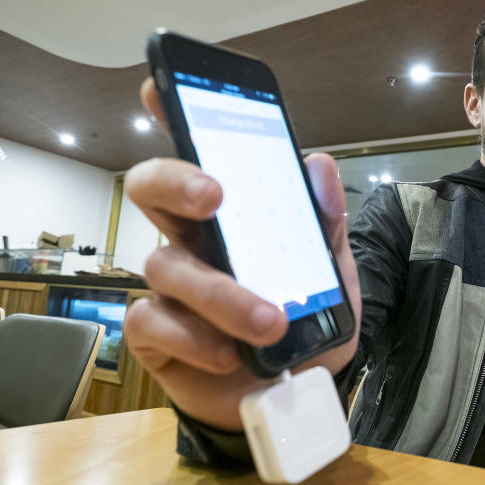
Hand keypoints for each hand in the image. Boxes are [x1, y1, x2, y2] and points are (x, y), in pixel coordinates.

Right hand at [122, 78, 361, 429]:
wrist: (294, 400)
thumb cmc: (305, 330)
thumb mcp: (332, 278)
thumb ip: (325, 226)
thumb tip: (319, 163)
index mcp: (230, 219)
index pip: (197, 156)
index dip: (171, 116)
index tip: (159, 84)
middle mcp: (191, 243)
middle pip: (152, 190)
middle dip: (175, 180)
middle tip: (214, 195)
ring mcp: (169, 289)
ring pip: (166, 266)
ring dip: (221, 294)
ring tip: (270, 323)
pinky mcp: (157, 336)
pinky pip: (156, 323)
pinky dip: (195, 338)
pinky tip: (228, 355)